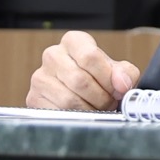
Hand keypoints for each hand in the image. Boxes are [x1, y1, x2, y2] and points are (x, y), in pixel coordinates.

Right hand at [25, 31, 140, 111]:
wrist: (84, 95)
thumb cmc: (100, 80)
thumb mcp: (118, 72)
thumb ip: (126, 73)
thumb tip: (121, 83)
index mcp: (74, 41)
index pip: (90, 56)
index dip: (107, 78)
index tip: (118, 89)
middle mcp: (53, 55)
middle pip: (80, 80)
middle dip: (100, 98)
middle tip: (109, 103)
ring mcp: (40, 76)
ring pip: (69, 99)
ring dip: (89, 110)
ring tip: (97, 109)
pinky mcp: (34, 98)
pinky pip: (58, 112)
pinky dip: (75, 118)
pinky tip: (82, 114)